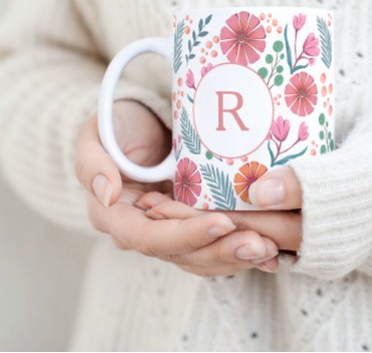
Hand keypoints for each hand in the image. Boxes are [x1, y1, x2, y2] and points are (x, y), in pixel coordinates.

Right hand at [75, 100, 278, 275]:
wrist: (140, 123)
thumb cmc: (117, 126)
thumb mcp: (95, 135)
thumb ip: (92, 163)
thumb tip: (106, 194)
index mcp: (116, 216)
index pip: (150, 238)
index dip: (186, 235)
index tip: (222, 222)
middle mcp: (145, 230)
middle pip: (182, 255)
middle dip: (222, 252)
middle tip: (261, 245)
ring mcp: (171, 229)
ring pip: (202, 256)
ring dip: (237, 256)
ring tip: (271, 249)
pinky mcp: (193, 222)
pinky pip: (215, 244)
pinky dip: (240, 249)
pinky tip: (272, 251)